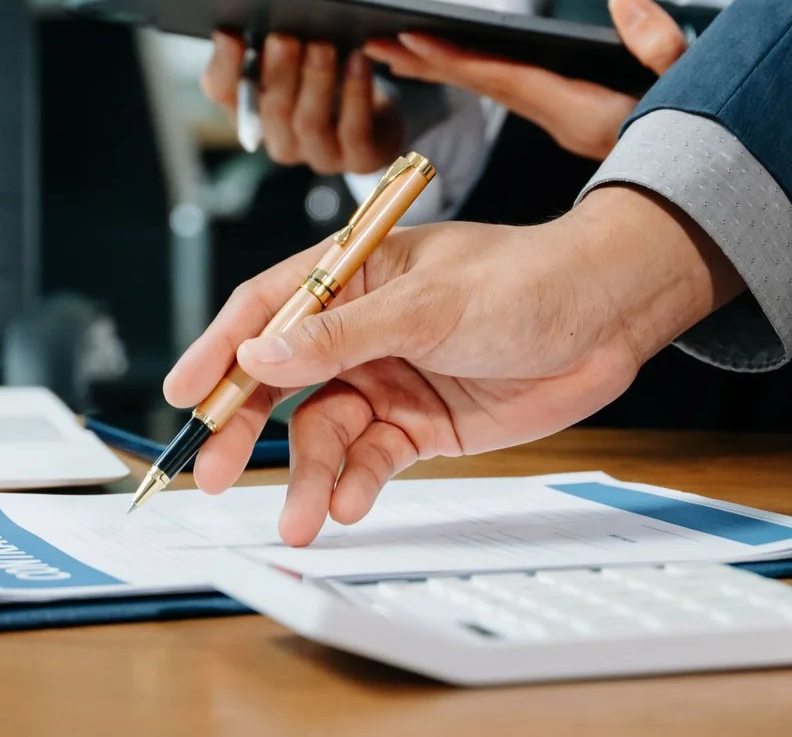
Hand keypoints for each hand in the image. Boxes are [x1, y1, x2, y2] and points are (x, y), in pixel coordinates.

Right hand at [162, 185, 740, 544]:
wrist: (607, 318)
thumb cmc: (525, 280)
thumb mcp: (429, 304)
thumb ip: (340, 334)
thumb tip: (259, 355)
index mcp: (352, 276)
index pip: (265, 309)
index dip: (218, 350)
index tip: (184, 394)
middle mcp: (359, 329)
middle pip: (279, 380)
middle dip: (244, 427)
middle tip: (212, 471)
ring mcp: (386, 378)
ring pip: (323, 432)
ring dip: (308, 475)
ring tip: (300, 515)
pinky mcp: (418, 424)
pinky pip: (369, 460)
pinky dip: (355, 484)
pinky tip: (350, 505)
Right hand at [201, 31, 404, 173]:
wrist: (380, 114)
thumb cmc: (328, 76)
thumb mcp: (298, 56)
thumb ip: (274, 41)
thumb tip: (259, 16)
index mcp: (252, 109)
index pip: (222, 91)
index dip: (224, 65)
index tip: (230, 34)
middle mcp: (279, 139)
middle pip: (271, 108)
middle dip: (277, 71)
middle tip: (283, 37)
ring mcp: (319, 154)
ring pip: (309, 122)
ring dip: (316, 80)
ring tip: (322, 46)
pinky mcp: (360, 158)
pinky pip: (354, 130)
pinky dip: (356, 93)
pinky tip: (359, 60)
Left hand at [365, 0, 688, 159]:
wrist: (726, 186)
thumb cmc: (715, 133)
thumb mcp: (697, 87)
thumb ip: (664, 47)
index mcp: (586, 114)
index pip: (507, 82)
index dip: (456, 60)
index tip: (409, 38)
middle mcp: (568, 121)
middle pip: (486, 85)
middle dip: (430, 62)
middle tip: (372, 40)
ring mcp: (570, 123)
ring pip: (494, 90)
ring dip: (444, 69)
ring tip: (392, 48)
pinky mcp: (577, 121)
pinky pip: (512, 93)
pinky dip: (474, 74)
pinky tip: (444, 60)